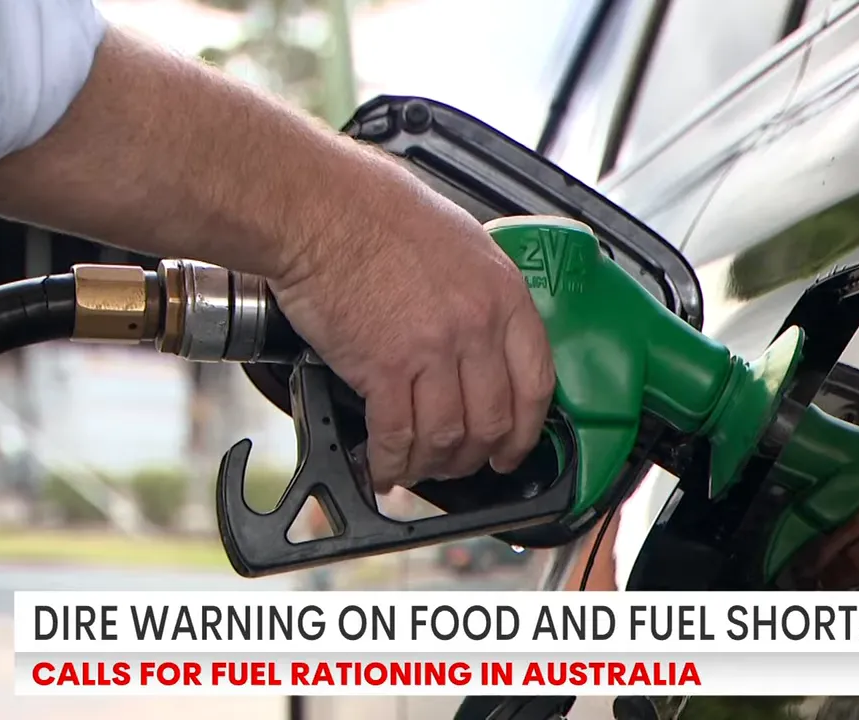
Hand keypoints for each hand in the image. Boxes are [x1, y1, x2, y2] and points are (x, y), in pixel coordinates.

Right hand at [269, 154, 555, 491]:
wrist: (322, 206)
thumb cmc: (377, 211)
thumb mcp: (460, 243)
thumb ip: (480, 295)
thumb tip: (480, 342)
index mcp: (504, 294)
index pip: (536, 383)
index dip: (526, 431)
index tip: (513, 448)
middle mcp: (477, 326)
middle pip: (493, 421)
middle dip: (475, 456)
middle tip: (460, 465)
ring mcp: (433, 349)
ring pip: (447, 436)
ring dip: (432, 465)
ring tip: (416, 468)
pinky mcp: (384, 367)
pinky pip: (397, 434)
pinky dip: (390, 461)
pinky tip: (382, 466)